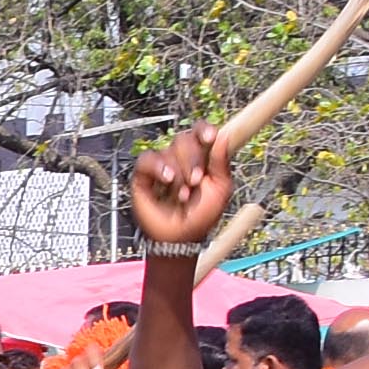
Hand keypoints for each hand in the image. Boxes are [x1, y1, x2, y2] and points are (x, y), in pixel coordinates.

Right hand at [129, 124, 235, 249]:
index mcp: (202, 156)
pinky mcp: (144, 174)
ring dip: (178, 174)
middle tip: (196, 181)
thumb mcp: (221, 189)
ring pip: (168, 151)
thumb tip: (224, 135)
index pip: (201, 132)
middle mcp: (181, 157)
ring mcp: (162, 164)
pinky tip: (166, 180)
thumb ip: (222, 163)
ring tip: (182, 195)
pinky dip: (157, 167)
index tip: (210, 137)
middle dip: (192, 160)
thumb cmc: (202, 215)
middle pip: (184, 139)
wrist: (181, 237)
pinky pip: (147, 159)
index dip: (204, 130)